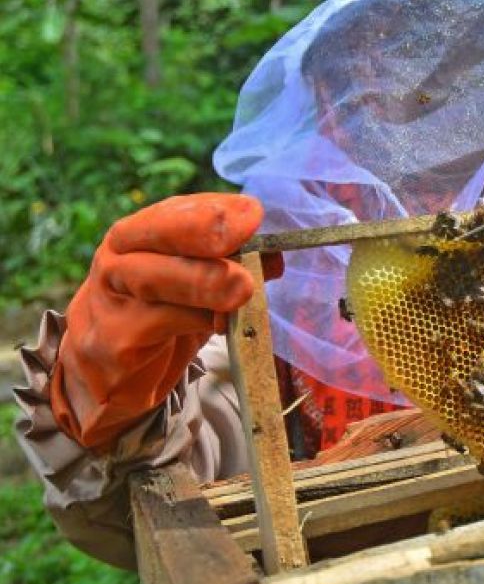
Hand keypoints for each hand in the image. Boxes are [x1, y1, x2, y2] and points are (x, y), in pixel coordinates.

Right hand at [51, 194, 267, 448]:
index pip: (173, 212)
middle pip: (154, 235)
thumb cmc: (160, 317)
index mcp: (136, 236)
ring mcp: (109, 299)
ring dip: (203, 281)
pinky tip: (221, 324)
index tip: (252, 213)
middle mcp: (115, 259)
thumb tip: (273, 258)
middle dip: (201, 231)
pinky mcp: (114, 340)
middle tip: (244, 232)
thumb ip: (231, 266)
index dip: (213, 211)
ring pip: (154, 280)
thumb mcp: (198, 286)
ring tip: (242, 286)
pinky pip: (159, 325)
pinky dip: (196, 322)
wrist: (108, 372)